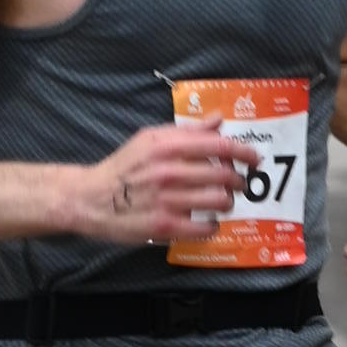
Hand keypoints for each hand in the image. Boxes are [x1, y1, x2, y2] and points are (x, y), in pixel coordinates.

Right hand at [67, 117, 245, 243]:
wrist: (91, 199)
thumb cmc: (124, 167)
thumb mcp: (150, 139)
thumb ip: (186, 131)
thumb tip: (219, 120)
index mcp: (167, 146)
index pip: (219, 147)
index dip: (244, 153)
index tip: (254, 159)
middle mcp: (170, 171)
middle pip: (225, 176)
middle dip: (238, 181)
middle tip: (236, 184)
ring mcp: (168, 200)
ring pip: (220, 201)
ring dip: (227, 202)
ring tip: (220, 202)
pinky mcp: (166, 227)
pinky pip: (207, 227)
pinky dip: (213, 225)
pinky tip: (206, 220)